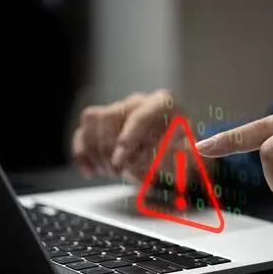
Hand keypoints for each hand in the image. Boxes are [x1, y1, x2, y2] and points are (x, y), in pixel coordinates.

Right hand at [72, 89, 210, 184]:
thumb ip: (178, 156)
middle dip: (109, 147)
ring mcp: (119, 110)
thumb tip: (161, 156)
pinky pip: (83, 131)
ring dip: (95, 150)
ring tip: (110, 171)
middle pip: (111, 115)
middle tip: (118, 171)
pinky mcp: (103, 124)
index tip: (120, 160)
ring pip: (92, 120)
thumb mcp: (191, 156)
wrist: (178, 156)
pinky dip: (82, 153)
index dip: (127, 139)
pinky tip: (90, 171)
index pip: (140, 115)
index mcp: (164, 103)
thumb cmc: (185, 153)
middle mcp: (139, 102)